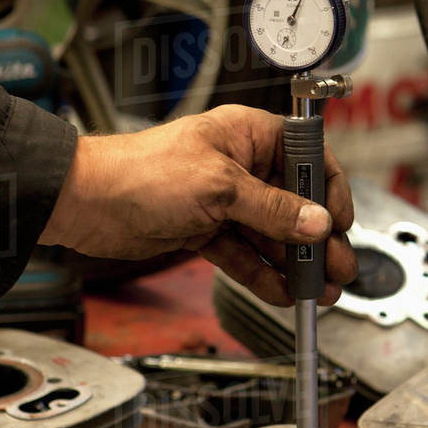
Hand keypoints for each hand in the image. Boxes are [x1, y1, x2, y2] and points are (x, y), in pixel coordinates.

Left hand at [39, 104, 356, 305]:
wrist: (85, 203)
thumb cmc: (142, 172)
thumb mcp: (220, 188)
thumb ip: (273, 209)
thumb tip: (317, 223)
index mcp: (249, 134)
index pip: (307, 157)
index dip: (329, 190)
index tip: (341, 222)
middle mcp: (241, 164)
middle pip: (294, 202)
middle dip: (316, 239)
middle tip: (338, 270)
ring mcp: (223, 199)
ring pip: (270, 233)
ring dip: (293, 263)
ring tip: (316, 290)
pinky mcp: (204, 229)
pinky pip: (243, 253)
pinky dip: (261, 273)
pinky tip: (281, 292)